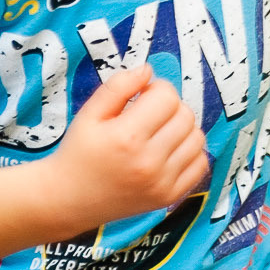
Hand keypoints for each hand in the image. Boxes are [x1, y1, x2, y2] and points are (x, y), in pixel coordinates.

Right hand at [45, 64, 207, 230]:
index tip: (142, 97)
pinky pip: (201, 163)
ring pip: (197, 137)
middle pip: (186, 115)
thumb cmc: (78, 152)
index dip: (156, 89)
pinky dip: (190, 153)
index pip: (167, 97)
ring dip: (182, 128)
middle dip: (170, 107)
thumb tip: (148, 69)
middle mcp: (148, 161)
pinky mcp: (170, 196)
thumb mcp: (89, 114)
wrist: (68, 200)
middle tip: (149, 115)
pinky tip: (168, 152)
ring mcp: (162, 182)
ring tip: (159, 133)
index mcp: (126, 137)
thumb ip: (118, 87)